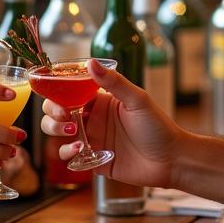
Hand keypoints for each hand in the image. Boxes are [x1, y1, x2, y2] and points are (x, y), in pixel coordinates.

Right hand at [40, 59, 179, 188]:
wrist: (171, 160)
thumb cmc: (158, 126)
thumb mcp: (137, 100)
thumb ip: (113, 82)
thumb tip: (90, 62)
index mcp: (100, 100)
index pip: (68, 91)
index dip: (57, 93)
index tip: (59, 98)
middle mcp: (92, 118)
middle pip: (57, 112)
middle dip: (53, 114)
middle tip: (65, 117)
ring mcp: (91, 139)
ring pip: (58, 133)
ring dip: (56, 131)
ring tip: (74, 134)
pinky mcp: (93, 160)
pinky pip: (69, 156)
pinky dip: (67, 153)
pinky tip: (80, 151)